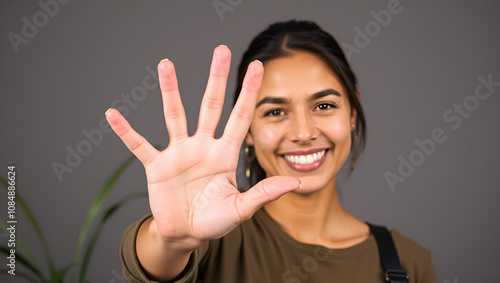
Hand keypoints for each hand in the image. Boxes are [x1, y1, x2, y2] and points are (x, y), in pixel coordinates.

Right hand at [105, 46, 299, 248]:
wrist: (186, 234)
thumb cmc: (215, 221)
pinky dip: (126, 132)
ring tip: (166, 65)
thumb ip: (264, 193)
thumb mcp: (241, 209)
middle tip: (221, 50)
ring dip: (170, 91)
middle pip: (210, 105)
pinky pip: (139, 145)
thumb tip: (295, 181)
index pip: (239, 117)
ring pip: (175, 115)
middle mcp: (202, 146)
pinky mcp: (157, 167)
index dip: (249, 92)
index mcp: (225, 154)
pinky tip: (113, 116)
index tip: (257, 67)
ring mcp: (179, 154)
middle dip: (217, 78)